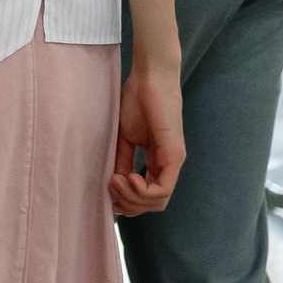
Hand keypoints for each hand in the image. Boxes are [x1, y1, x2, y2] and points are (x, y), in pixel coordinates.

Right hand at [109, 59, 185, 216]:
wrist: (149, 78)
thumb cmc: (136, 101)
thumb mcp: (124, 138)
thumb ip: (121, 161)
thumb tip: (114, 187)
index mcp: (157, 162)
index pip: (148, 196)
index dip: (127, 201)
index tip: (108, 190)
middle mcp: (168, 166)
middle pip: (153, 205)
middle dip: (129, 203)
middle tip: (111, 186)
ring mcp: (173, 162)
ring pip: (158, 202)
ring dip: (133, 197)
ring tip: (117, 180)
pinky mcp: (175, 156)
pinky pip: (162, 189)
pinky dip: (142, 191)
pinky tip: (128, 177)